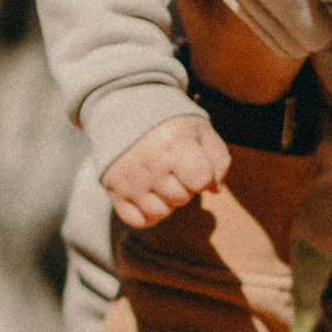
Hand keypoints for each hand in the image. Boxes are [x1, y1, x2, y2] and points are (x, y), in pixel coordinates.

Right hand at [103, 110, 231, 226]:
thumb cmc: (170, 124)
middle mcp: (150, 164)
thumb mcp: (201, 130)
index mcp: (174, 144)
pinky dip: (146, 212)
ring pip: (161, 212)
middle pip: (182, 198)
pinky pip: (138, 220)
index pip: (201, 180)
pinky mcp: (113, 191)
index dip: (203, 176)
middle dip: (183, 185)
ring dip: (165, 200)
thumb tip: (214, 189)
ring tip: (159, 178)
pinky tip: (147, 193)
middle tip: (173, 167)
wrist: (124, 111)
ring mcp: (129, 180)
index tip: (195, 163)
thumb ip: (218, 158)